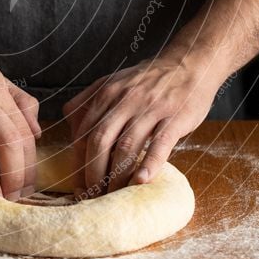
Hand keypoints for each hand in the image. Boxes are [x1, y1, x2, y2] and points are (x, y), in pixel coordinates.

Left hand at [63, 57, 219, 195]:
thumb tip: (69, 126)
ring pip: (126, 147)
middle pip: (100, 141)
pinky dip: (149, 165)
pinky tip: (141, 182)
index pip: (83, 132)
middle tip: (92, 195)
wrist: (189, 63)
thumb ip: (89, 100)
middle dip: (93, 173)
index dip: (78, 161)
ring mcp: (150, 109)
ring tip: (114, 195)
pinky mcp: (174, 118)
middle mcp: (125, 100)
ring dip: (117, 176)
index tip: (78, 182)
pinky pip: (159, 144)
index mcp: (106, 93)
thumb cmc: (149, 79)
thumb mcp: (114, 81)